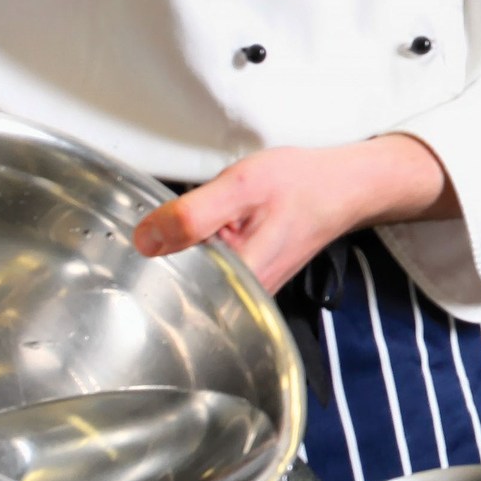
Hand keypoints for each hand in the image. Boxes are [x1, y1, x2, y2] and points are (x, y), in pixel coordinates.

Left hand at [132, 135, 457, 290]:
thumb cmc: (303, 186)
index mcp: (241, 279)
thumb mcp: (241, 186)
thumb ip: (192, 214)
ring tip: (187, 224)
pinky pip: (208, 271)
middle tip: (162, 223)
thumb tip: (146, 239)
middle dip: (162, 255)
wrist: (343, 187)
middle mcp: (245, 295)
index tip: (138, 239)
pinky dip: (198, 250)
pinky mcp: (249, 279)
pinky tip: (203, 231)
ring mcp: (248, 290)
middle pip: (178, 286)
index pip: (171, 288)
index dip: (146, 263)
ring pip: (192, 278)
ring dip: (181, 252)